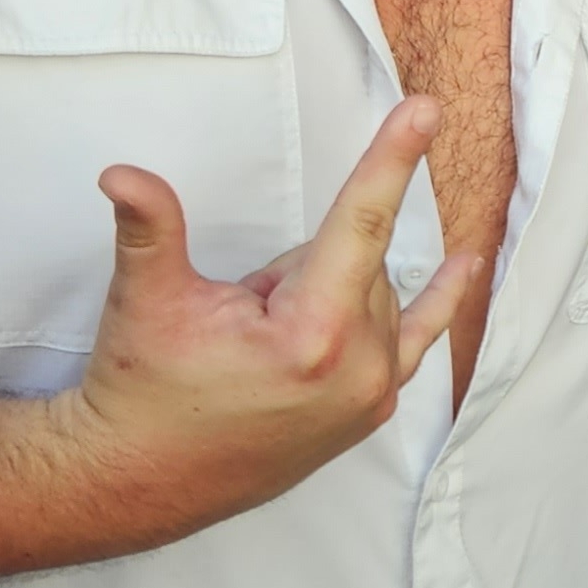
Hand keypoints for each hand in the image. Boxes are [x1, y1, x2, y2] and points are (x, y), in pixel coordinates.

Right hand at [50, 99, 475, 547]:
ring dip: (322, 294)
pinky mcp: (372, 408)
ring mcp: (372, 393)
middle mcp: (360, 367)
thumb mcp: (146, 300)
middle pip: (356, 258)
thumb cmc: (143, 390)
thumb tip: (121, 174)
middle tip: (236, 315)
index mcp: (313, 335)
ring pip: (371, 291)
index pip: (361, 222)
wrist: (142, 478)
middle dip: (298, 265)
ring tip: (257, 344)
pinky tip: (466, 265)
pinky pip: (417, 337)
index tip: (424, 109)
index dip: (391, 158)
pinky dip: (437, 301)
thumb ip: (150, 227)